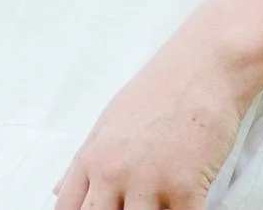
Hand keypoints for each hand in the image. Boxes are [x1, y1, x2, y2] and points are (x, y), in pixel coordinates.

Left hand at [51, 26, 255, 209]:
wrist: (204, 67)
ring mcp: (149, 182)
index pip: (67, 209)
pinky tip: (187, 207)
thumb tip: (58, 191)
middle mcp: (114, 173)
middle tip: (131, 208)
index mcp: (92, 158)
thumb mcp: (109, 121)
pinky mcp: (186, 187)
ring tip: (158, 205)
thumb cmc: (159, 90)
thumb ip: (84, 161)